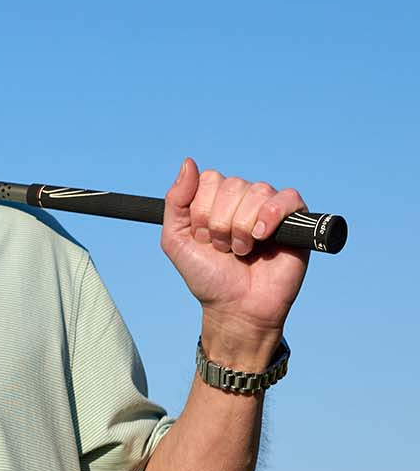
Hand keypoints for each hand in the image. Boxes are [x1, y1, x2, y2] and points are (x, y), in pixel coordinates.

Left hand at [162, 159, 309, 353]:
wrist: (235, 307)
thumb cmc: (208, 277)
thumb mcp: (176, 240)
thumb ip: (175, 201)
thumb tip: (188, 162)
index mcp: (217, 200)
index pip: (209, 179)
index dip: (202, 211)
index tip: (202, 238)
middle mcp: (244, 200)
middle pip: (232, 185)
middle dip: (220, 223)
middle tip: (223, 249)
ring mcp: (270, 209)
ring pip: (256, 192)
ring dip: (242, 228)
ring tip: (241, 251)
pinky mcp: (296, 220)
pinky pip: (287, 198)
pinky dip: (271, 216)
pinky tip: (261, 237)